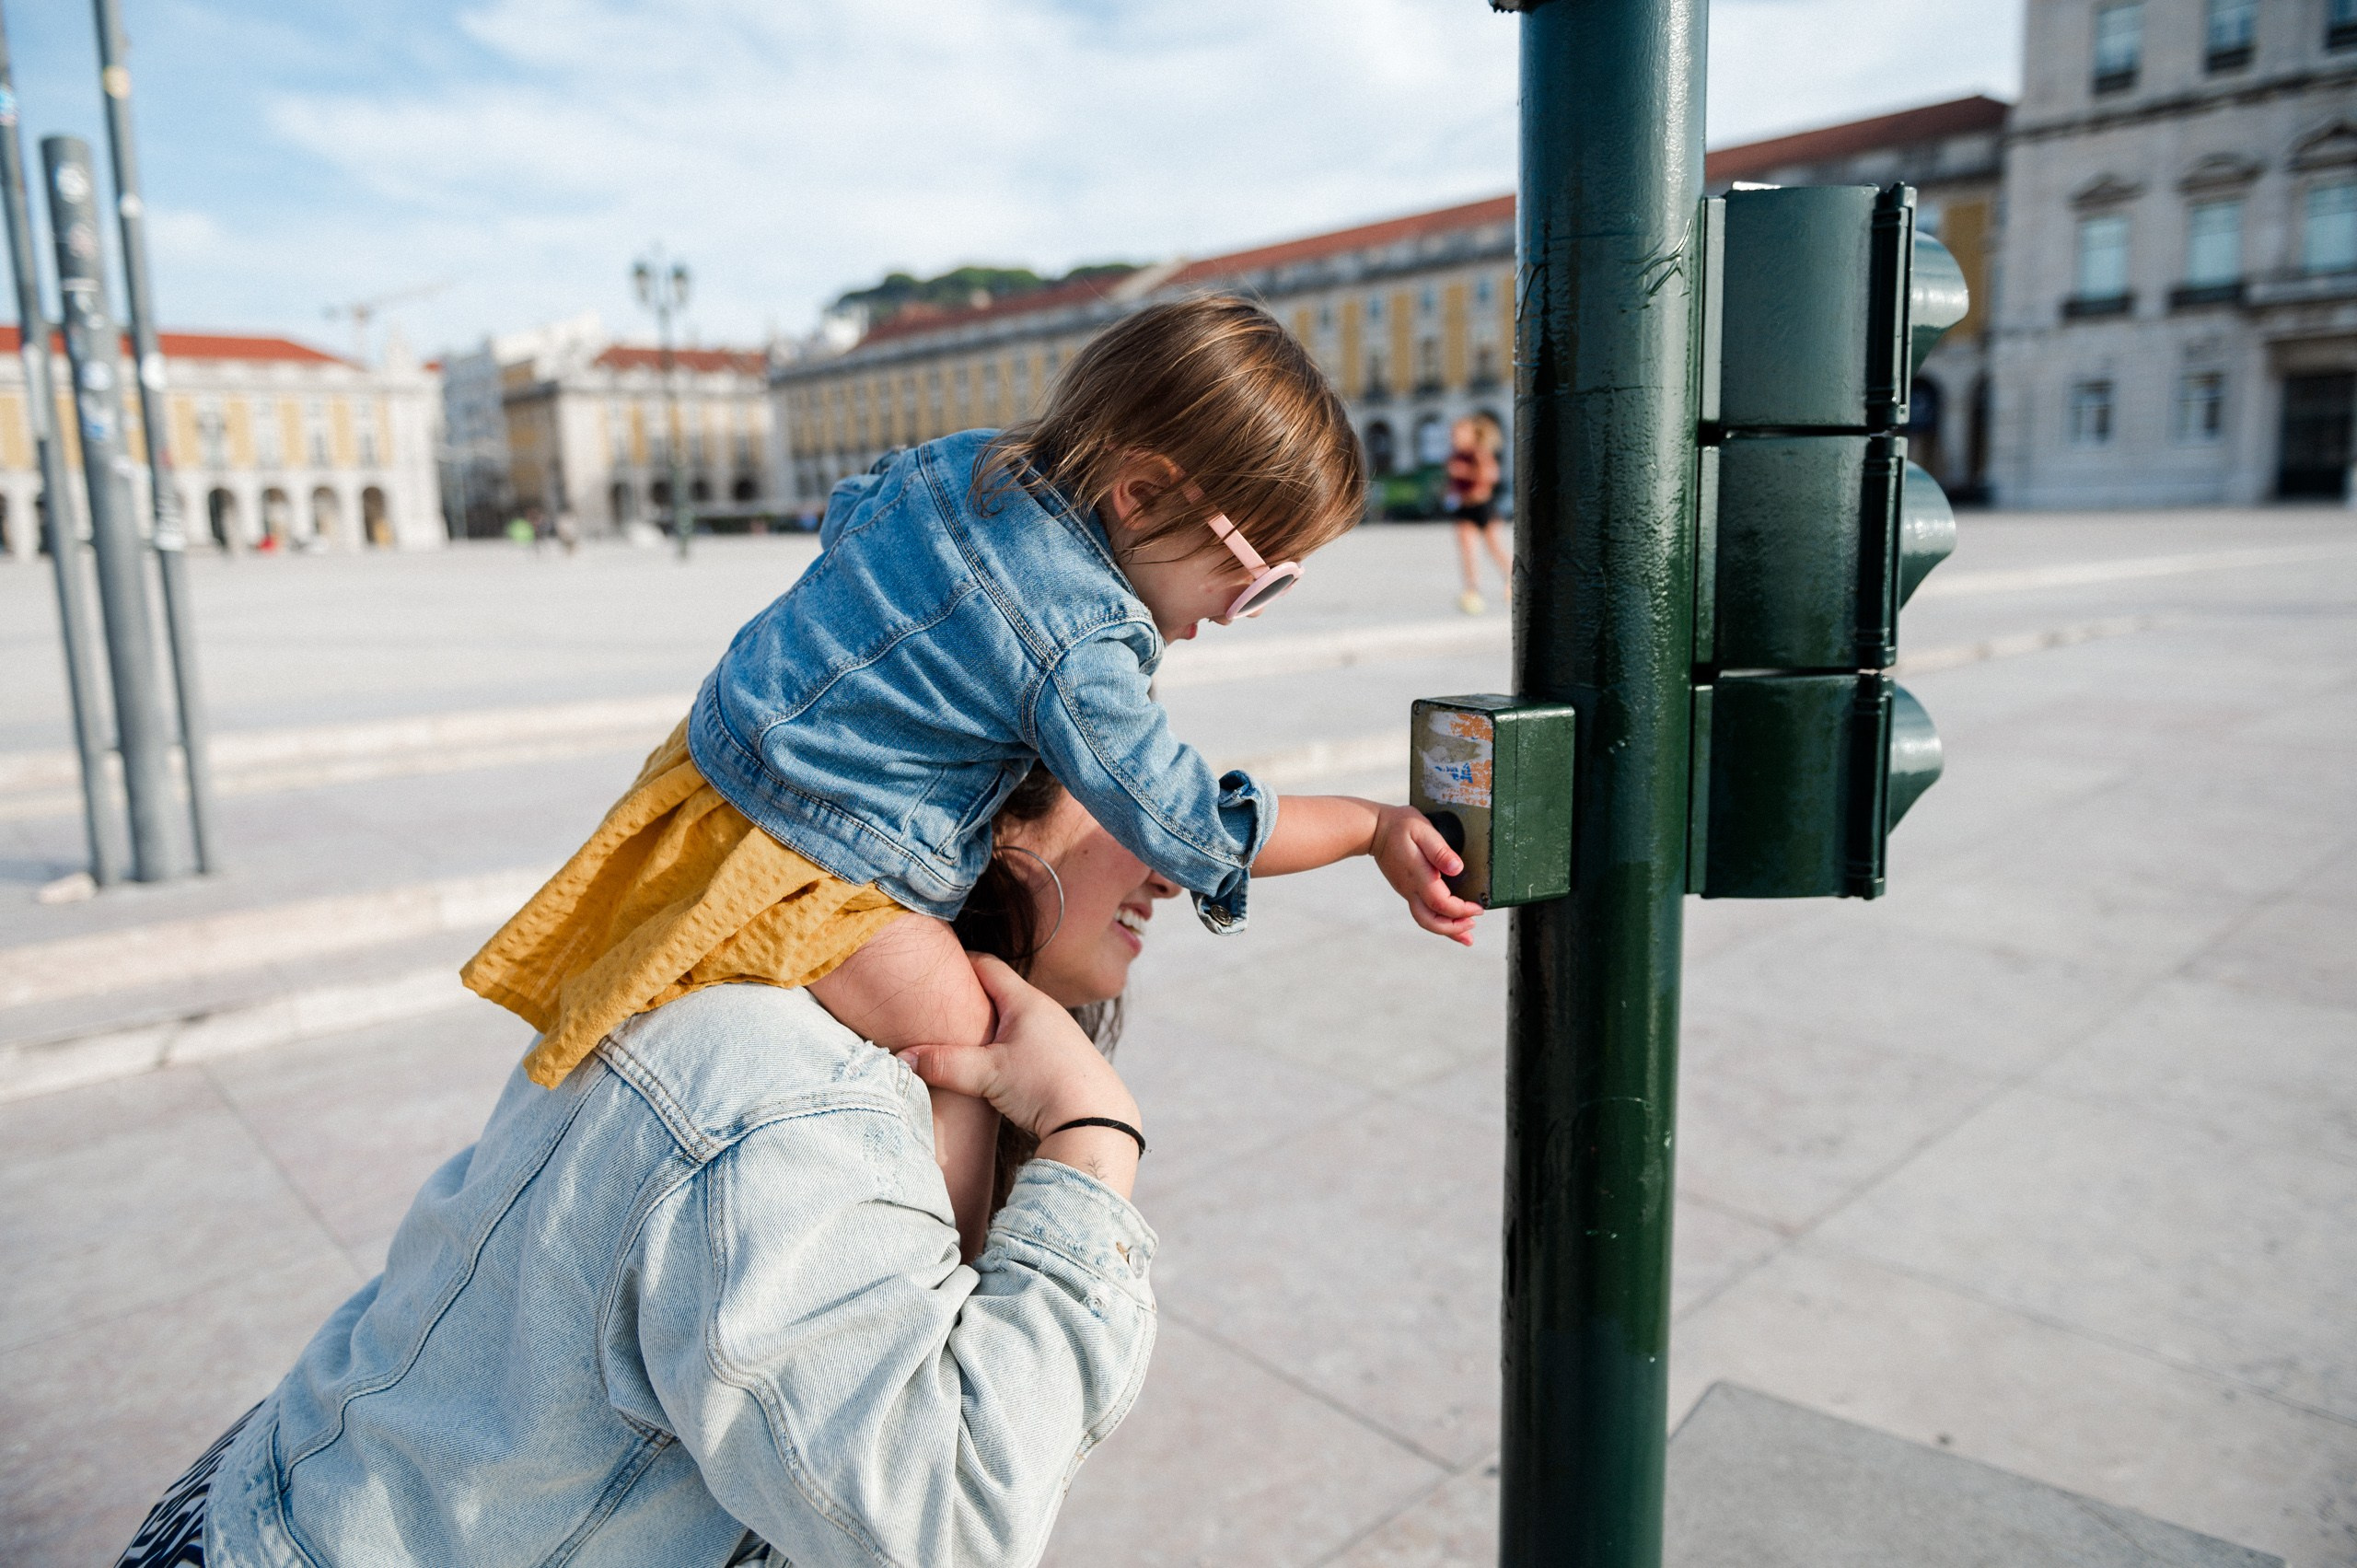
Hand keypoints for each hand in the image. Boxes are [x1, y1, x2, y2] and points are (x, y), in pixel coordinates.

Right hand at [897, 956, 1141, 1191]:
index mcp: (1026, 1001)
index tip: (935, 970)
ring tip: (963, 1037)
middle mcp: (1045, 1010)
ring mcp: (1058, 1033)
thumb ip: (943, 1064)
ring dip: (990, 1024)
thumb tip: (902, 1060)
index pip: (987, 965)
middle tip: (940, 1006)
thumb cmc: (1044, 1088)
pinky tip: (995, 1063)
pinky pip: (1028, 1039)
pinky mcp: (1064, 1057)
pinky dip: (1007, 1043)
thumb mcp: (987, 1075)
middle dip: (970, 997)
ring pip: (1014, 1018)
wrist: (1097, 1122)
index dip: (959, 964)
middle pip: (1000, 991)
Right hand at [1371, 804, 1483, 945]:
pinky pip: (1424, 913)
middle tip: (1473, 924)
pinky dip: (1439, 922)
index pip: (1441, 903)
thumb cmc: (1399, 826)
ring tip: (1466, 935)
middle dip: (1454, 928)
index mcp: (1418, 876)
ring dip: (1447, 930)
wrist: (1374, 830)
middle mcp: (1411, 889)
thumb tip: (1457, 868)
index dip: (1461, 910)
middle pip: (1431, 921)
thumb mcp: (1423, 830)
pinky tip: (1449, 924)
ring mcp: (1408, 891)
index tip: (1478, 908)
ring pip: (1426, 921)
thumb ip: (1440, 851)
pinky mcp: (1407, 890)